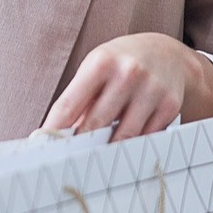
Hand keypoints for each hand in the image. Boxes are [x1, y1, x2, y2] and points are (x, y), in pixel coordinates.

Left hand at [38, 33, 212, 141]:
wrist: (167, 54)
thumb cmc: (121, 63)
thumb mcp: (96, 68)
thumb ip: (79, 99)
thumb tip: (60, 136)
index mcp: (101, 62)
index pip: (69, 104)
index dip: (54, 129)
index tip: (42, 146)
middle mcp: (128, 73)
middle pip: (95, 123)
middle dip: (80, 144)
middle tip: (67, 159)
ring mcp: (152, 90)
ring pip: (123, 136)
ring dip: (107, 148)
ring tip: (96, 155)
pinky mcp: (170, 106)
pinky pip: (145, 137)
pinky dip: (132, 144)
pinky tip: (125, 143)